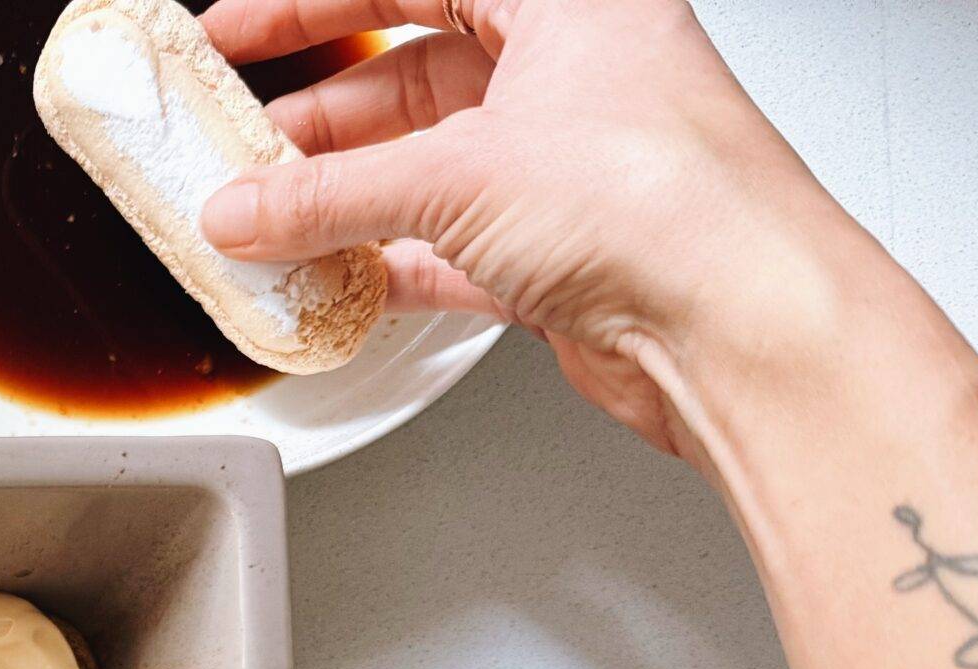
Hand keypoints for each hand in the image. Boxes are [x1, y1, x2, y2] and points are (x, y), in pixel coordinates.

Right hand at [194, 0, 878, 462]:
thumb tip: (248, 206)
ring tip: (263, 220)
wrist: (738, 326)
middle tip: (240, 144)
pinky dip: (382, 263)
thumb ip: (329, 197)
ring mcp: (567, 168)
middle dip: (319, 120)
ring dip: (342, 200)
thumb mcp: (458, 176)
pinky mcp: (559, 254)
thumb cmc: (667, 202)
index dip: (316, 5)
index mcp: (570, 3)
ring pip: (425, 169)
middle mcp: (575, 76)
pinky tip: (328, 278)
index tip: (239, 34)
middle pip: (413, 77)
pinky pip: (445, 247)